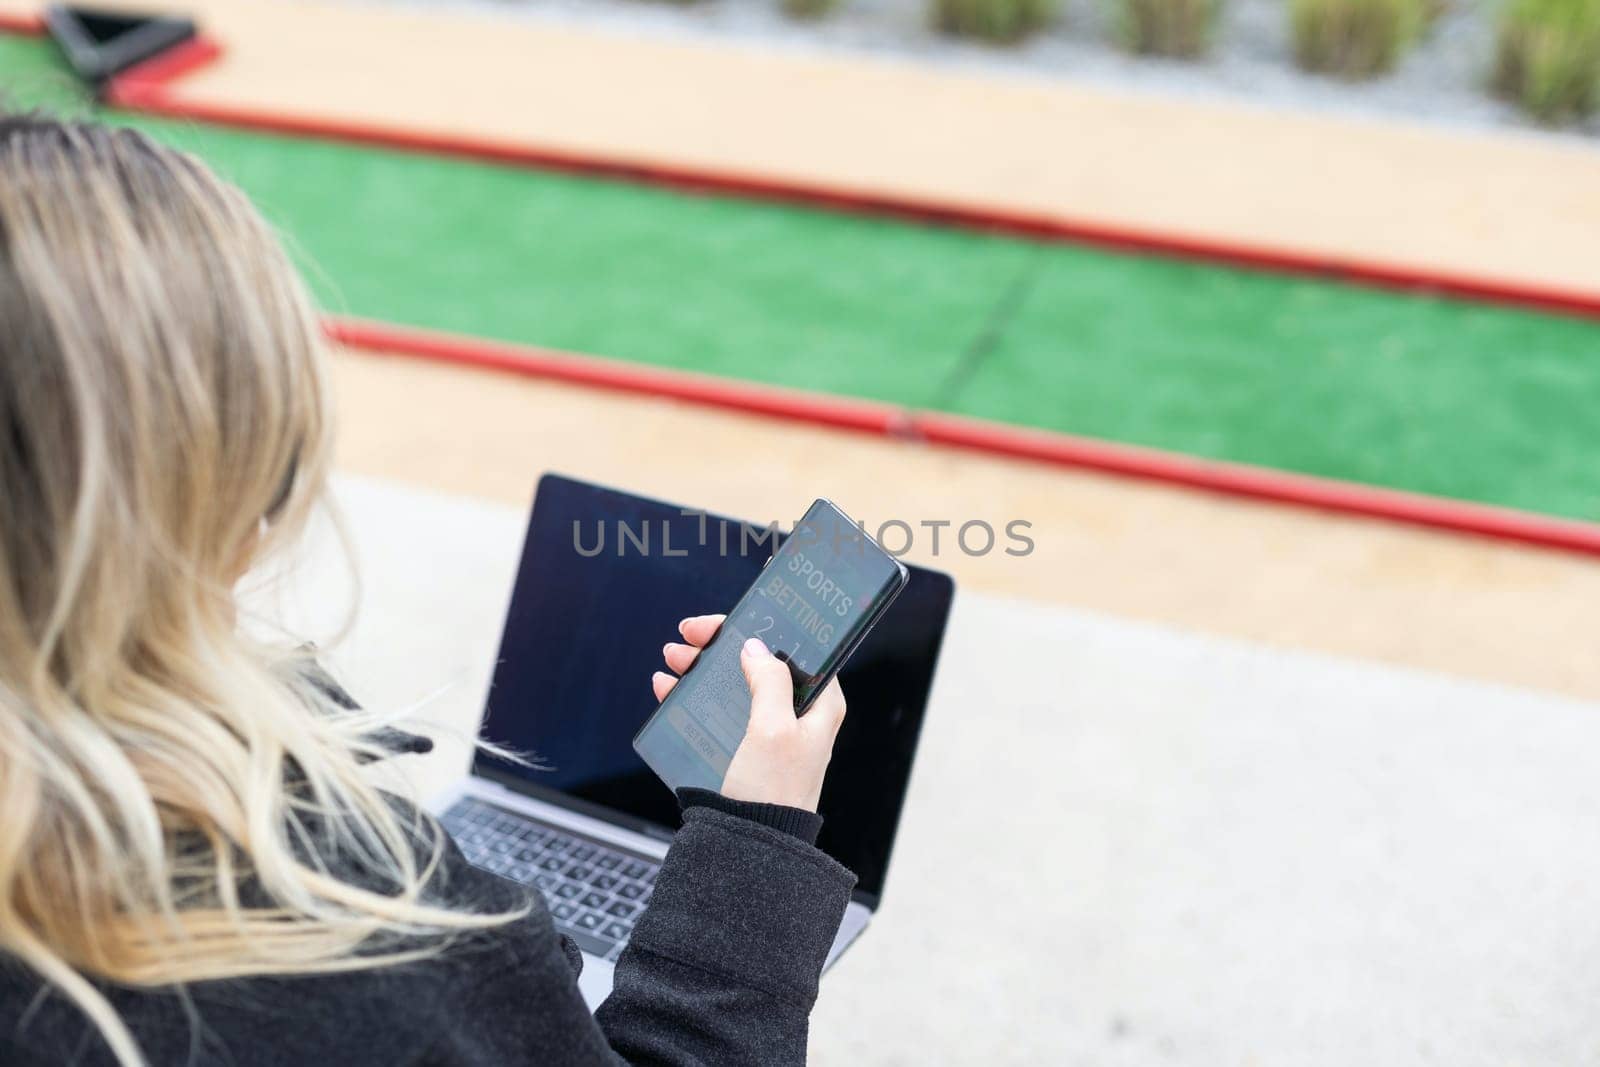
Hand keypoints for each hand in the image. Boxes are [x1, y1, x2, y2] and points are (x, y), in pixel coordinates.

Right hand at [654, 614, 846, 811]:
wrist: (753, 846)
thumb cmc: (773, 792)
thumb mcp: (774, 729)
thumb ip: (770, 681)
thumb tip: (756, 647)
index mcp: (820, 704)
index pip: (793, 648)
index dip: (758, 628)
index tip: (723, 623)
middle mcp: (798, 713)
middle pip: (759, 661)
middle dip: (720, 646)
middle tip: (686, 637)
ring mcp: (771, 731)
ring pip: (735, 683)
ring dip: (703, 667)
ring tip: (672, 660)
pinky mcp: (747, 748)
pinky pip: (720, 710)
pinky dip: (695, 695)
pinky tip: (669, 688)